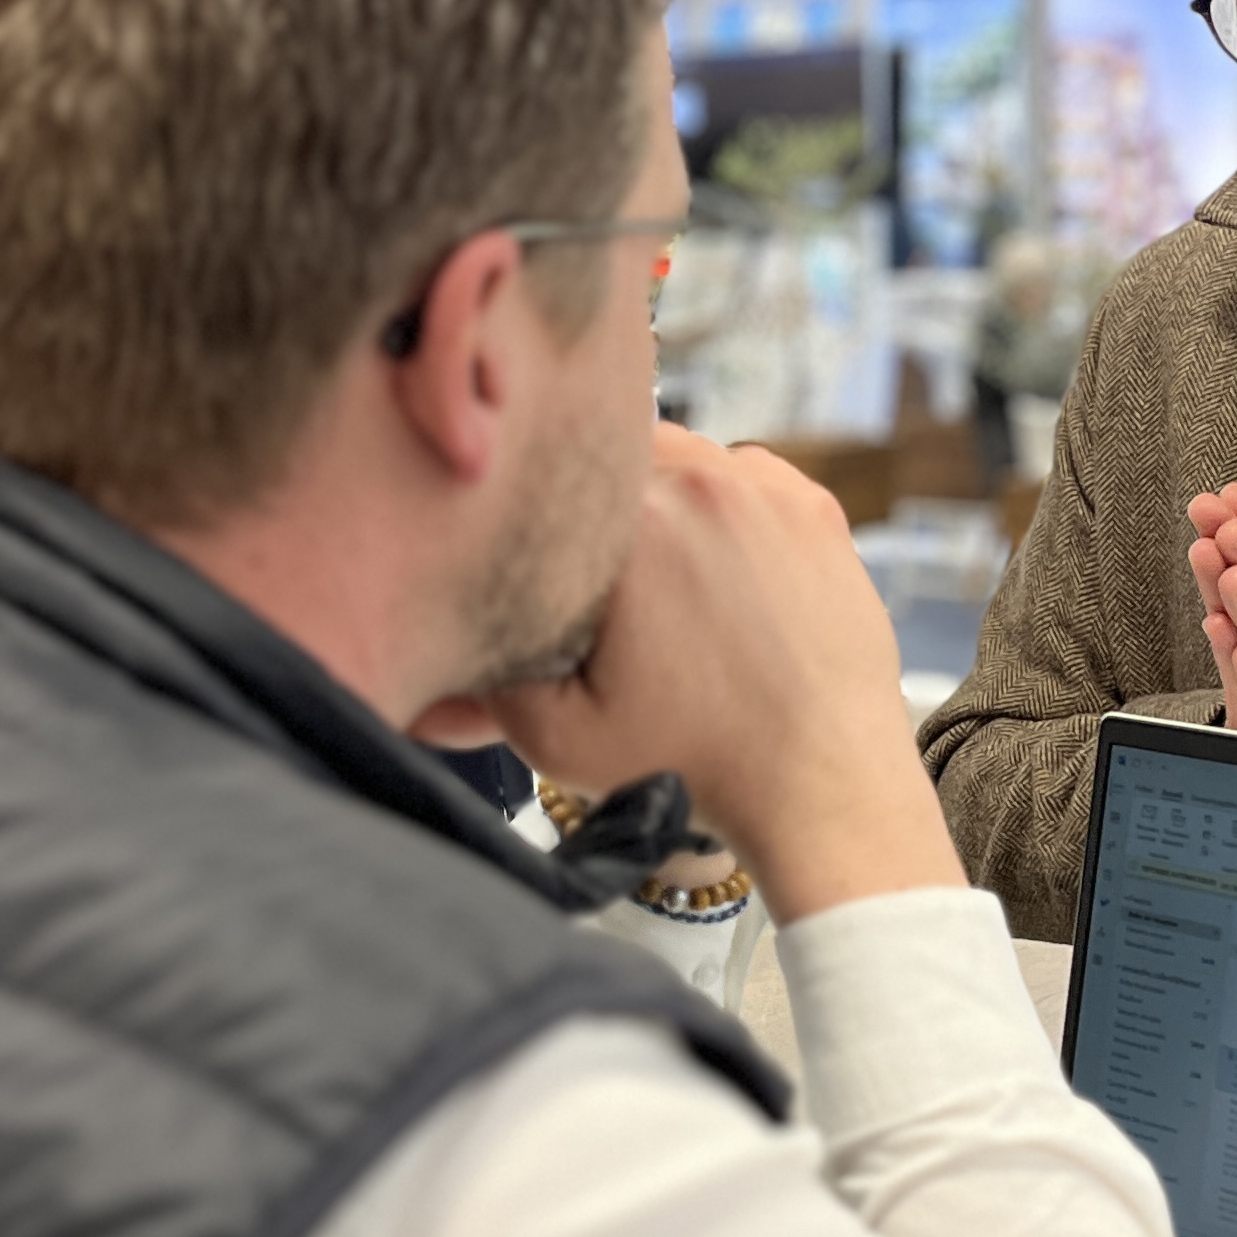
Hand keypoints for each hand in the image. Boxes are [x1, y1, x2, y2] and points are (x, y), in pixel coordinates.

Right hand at [481, 426, 962, 921]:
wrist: (823, 782)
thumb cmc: (695, 763)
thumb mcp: (563, 738)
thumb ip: (481, 691)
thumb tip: (413, 684)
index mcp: (635, 521)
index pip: (555, 464)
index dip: (537, 500)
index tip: (538, 547)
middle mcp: (705, 481)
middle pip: (618, 453)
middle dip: (599, 502)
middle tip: (598, 572)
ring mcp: (770, 489)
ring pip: (683, 459)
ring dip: (661, 500)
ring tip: (656, 577)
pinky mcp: (817, 509)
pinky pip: (746, 480)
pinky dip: (725, 512)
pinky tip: (718, 577)